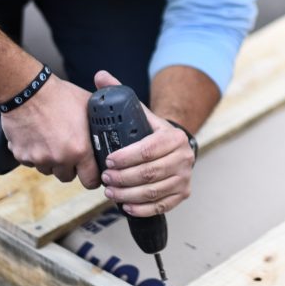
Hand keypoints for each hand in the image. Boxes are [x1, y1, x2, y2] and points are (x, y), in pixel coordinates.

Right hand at [1, 75, 99, 187]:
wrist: (28, 91)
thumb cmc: (60, 96)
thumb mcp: (89, 107)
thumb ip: (99, 124)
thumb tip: (112, 133)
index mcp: (79, 150)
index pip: (91, 181)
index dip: (93, 178)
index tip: (92, 172)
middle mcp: (59, 158)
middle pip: (67, 177)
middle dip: (70, 167)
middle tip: (70, 151)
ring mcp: (39, 158)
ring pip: (49, 169)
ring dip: (52, 161)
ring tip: (53, 139)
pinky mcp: (21, 155)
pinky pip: (31, 162)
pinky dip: (35, 154)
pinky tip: (38, 136)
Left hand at [94, 70, 195, 216]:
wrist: (173, 147)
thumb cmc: (151, 133)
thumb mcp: (138, 113)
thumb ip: (119, 94)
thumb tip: (100, 76)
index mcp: (173, 136)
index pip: (148, 149)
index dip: (126, 157)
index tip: (108, 160)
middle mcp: (184, 156)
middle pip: (150, 172)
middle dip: (123, 177)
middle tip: (105, 178)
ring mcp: (184, 177)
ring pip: (153, 191)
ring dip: (128, 194)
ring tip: (110, 192)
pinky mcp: (182, 194)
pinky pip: (161, 206)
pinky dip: (141, 209)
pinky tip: (125, 207)